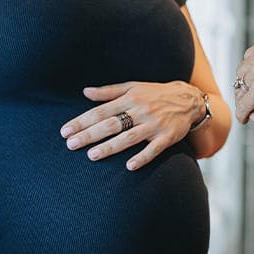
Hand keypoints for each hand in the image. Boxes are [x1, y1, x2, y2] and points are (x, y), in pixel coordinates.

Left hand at [60, 81, 205, 170]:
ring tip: (92, 156)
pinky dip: (142, 157)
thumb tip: (85, 92)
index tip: (65, 131)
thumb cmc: (154, 94)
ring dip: (110, 147)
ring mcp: (154, 125)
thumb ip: (108, 91)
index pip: (101, 111)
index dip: (82, 121)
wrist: (188, 100)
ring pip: (129, 137)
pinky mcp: (167, 137)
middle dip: (90, 135)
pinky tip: (129, 166)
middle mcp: (140, 110)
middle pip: (111, 124)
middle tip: (71, 144)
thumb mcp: (132, 87)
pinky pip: (154, 149)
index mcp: (129, 98)